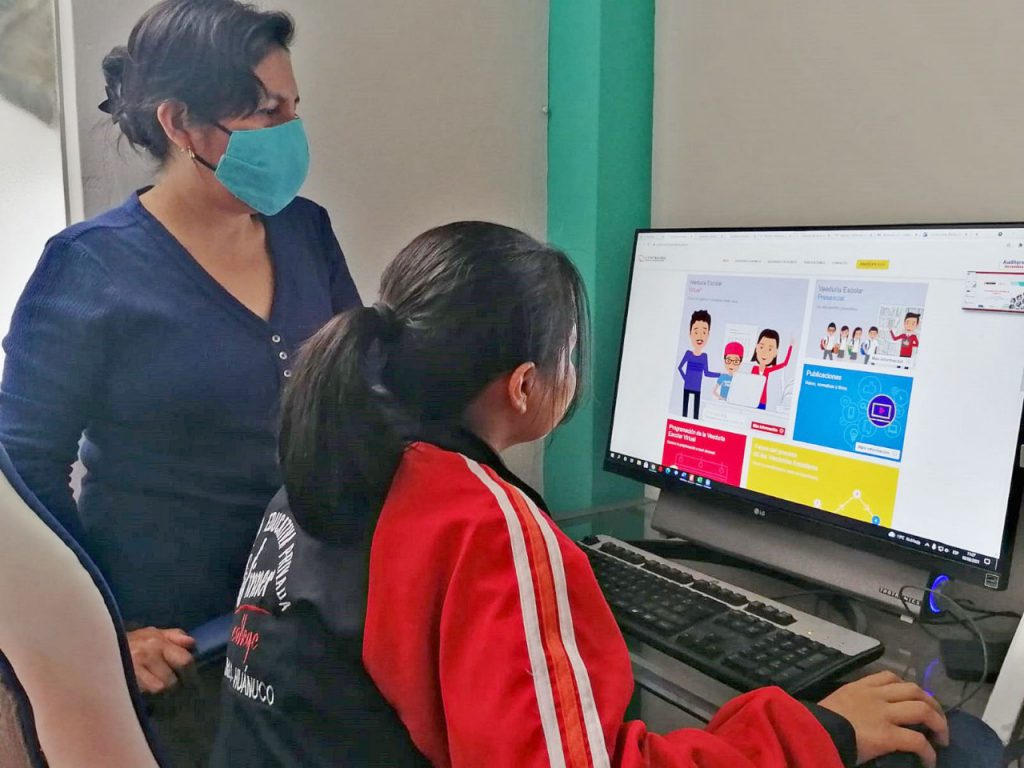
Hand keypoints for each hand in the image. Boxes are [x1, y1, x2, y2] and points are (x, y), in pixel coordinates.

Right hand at [127, 627, 195, 694]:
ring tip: (154, 690)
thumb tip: (192, 644)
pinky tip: (143, 692)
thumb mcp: (151, 633)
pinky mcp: (125, 679)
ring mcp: (136, 666)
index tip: (190, 682)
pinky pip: (145, 693)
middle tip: (174, 690)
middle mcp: (149, 651)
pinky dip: (147, 695)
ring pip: (161, 688)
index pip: (185, 660)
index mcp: (158, 639)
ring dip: (160, 692)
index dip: (190, 674)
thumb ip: (174, 636)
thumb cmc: (129, 642)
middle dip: (176, 686)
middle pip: (174, 678)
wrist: (96, 648)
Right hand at [819, 671, 947, 767]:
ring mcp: (883, 714)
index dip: (908, 688)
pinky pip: (917, 741)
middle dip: (932, 703)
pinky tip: (930, 761)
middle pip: (914, 690)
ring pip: (922, 709)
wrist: (813, 732)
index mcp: (860, 687)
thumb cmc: (818, 721)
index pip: (890, 677)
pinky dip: (929, 752)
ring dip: (939, 723)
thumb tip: (860, 718)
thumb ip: (850, 704)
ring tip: (942, 737)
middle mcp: (875, 696)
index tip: (913, 699)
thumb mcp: (834, 703)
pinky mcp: (888, 735)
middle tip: (937, 719)